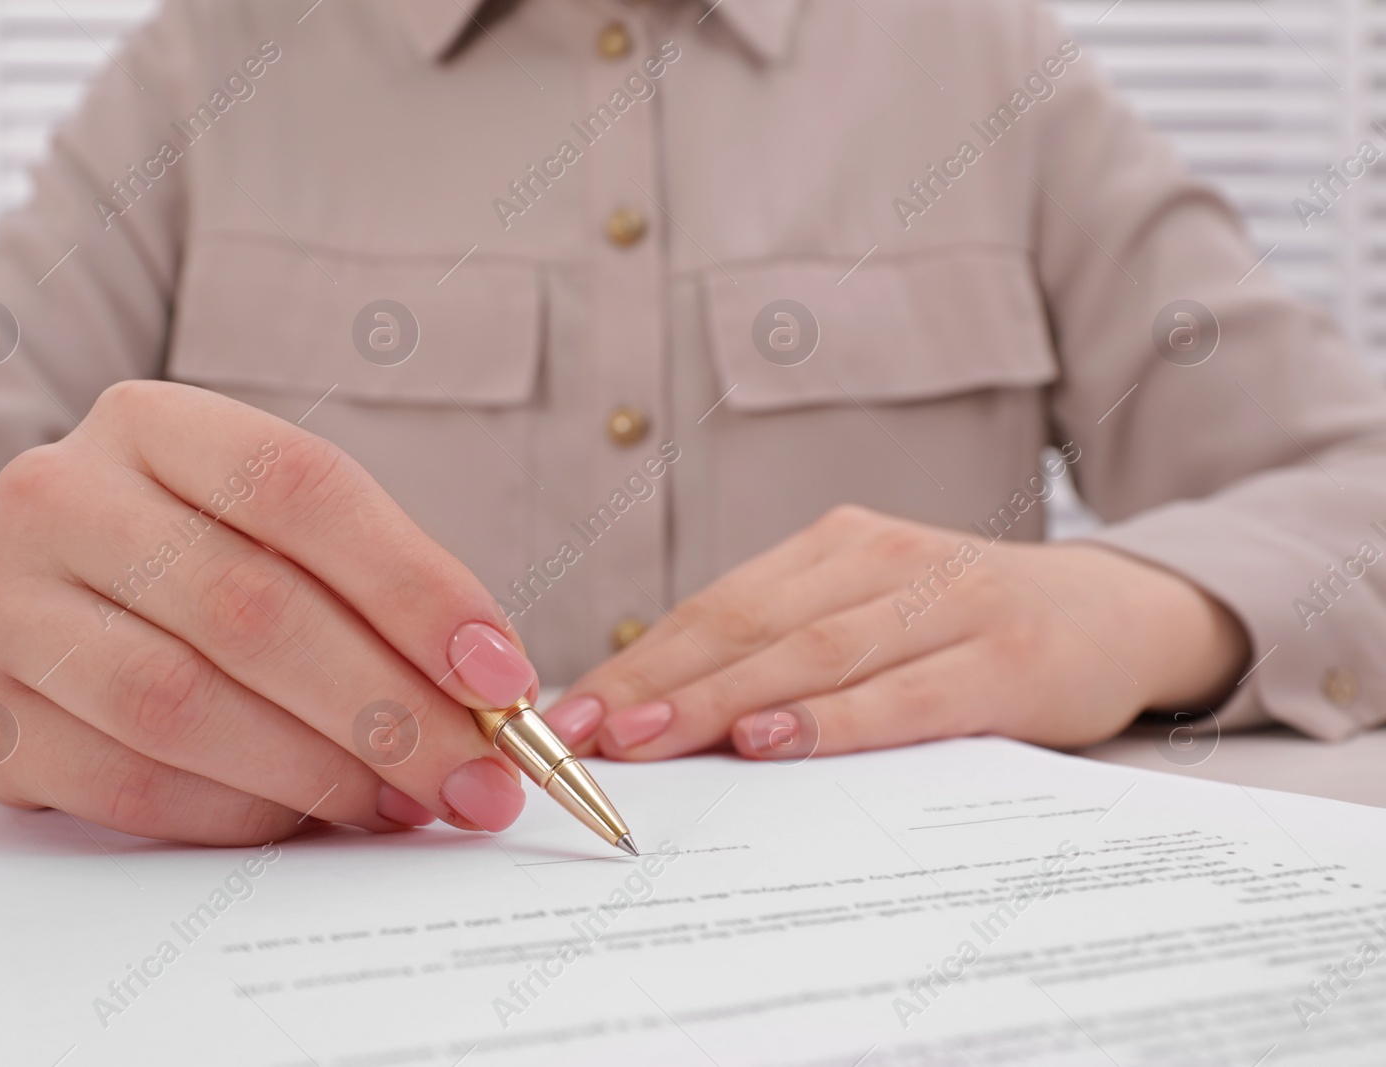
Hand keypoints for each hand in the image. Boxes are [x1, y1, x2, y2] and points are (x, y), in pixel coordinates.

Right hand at [0, 381, 539, 843]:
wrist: (43, 607)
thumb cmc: (196, 564)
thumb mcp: (279, 535)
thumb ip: (378, 597)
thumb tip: (492, 700)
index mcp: (154, 424)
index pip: (302, 490)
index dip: (416, 589)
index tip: (501, 678)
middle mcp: (63, 495)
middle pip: (251, 608)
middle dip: (389, 709)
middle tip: (476, 775)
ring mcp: (5, 603)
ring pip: (185, 704)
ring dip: (321, 772)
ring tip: (404, 801)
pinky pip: (132, 784)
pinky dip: (242, 814)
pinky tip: (307, 817)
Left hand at [543, 506, 1248, 761]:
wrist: (1118, 612)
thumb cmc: (967, 626)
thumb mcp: (874, 613)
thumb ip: (786, 647)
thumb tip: (659, 709)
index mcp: (837, 546)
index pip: (716, 607)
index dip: (639, 660)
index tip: (570, 712)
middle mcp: (882, 559)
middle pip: (748, 627)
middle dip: (657, 684)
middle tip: (585, 734)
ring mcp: (946, 602)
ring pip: (811, 654)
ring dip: (720, 700)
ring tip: (650, 739)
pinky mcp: (1003, 658)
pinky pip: (902, 693)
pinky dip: (830, 720)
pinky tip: (771, 741)